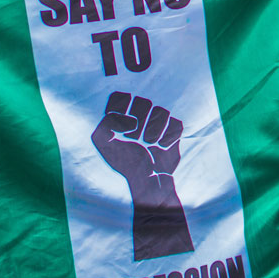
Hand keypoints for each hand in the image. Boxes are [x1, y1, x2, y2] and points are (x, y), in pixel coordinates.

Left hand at [92, 91, 192, 260]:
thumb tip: (129, 120)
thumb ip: (105, 125)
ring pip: (160, 111)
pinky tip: (160, 148)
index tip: (121, 127)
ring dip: (153, 130)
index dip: (121, 108)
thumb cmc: (124, 162)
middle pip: (142, 101)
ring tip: (148, 145)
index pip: (121, 96)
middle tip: (135, 139)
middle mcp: (140, 115)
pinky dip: (168, 137)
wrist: (147, 181)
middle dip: (139, 121)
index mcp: (122, 114)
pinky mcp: (174, 131)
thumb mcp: (104, 144)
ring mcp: (159, 122)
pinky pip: (175, 123)